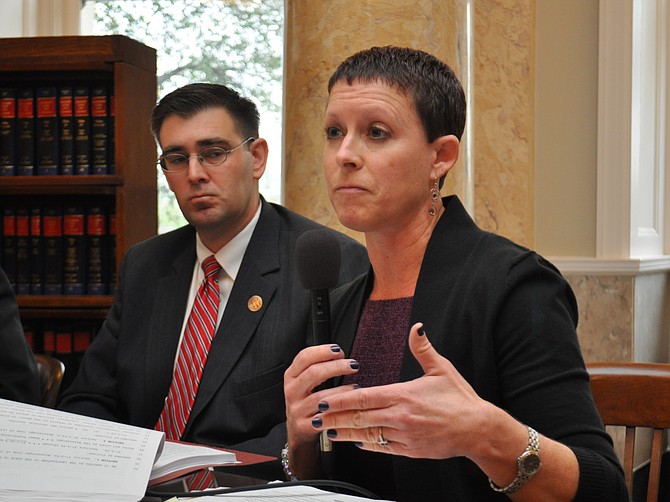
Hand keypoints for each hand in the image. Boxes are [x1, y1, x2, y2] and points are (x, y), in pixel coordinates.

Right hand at [284, 344, 360, 448]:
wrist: (298, 431)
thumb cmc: (307, 401)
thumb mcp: (305, 382)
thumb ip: (318, 366)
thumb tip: (340, 354)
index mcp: (292, 376)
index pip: (304, 357)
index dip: (322, 351)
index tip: (339, 350)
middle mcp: (292, 391)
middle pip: (313, 373)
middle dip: (336, 366)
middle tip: (353, 364)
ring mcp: (297, 409)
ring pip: (320, 397)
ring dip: (341, 390)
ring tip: (357, 387)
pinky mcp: (304, 426)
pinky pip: (325, 416)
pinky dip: (340, 409)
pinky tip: (350, 405)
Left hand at [310, 322, 493, 459]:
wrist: (477, 430)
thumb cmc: (460, 399)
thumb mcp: (442, 369)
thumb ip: (423, 349)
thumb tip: (417, 328)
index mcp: (404, 395)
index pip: (365, 397)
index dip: (342, 399)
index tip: (326, 399)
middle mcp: (401, 417)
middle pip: (360, 417)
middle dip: (336, 417)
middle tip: (317, 417)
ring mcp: (404, 436)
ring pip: (367, 435)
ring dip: (346, 432)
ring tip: (329, 430)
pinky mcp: (410, 450)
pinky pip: (383, 448)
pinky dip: (367, 445)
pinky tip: (356, 441)